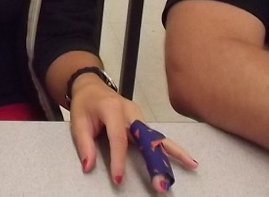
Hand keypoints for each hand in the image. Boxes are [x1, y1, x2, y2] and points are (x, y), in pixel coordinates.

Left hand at [68, 77, 196, 190]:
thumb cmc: (85, 104)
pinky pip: (157, 136)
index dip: (119, 159)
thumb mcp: (77, 121)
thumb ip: (84, 144)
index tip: (118, 179)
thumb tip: (89, 166)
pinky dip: (170, 148)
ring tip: (191, 165)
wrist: (91, 86)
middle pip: (146, 136)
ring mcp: (139, 115)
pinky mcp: (143, 121)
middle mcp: (130, 111)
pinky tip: (186, 158)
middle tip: (162, 181)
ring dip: (172, 153)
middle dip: (156, 160)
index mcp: (112, 108)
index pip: (118, 137)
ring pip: (157, 136)